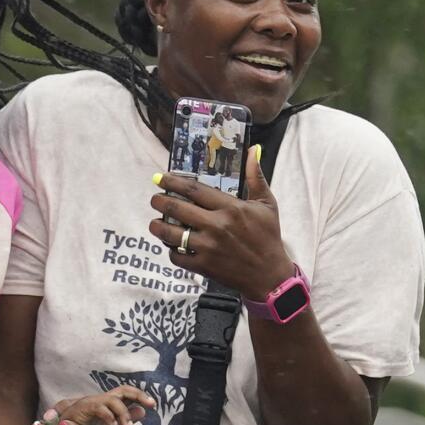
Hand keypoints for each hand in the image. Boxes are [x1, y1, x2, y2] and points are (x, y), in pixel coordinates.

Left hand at [148, 148, 293, 301]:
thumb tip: (254, 150)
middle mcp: (216, 225)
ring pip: (171, 233)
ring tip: (155, 223)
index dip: (172, 182)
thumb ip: (256, 177)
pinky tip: (172, 245)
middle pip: (176, 208)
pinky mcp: (204, 265)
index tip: (161, 178)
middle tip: (155, 200)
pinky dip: (171, 250)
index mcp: (230, 208)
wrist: (270, 275)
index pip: (193, 189)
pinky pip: (177, 256)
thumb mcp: (266, 204)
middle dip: (159, 201)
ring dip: (157, 226)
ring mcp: (208, 247)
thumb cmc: (268, 237)